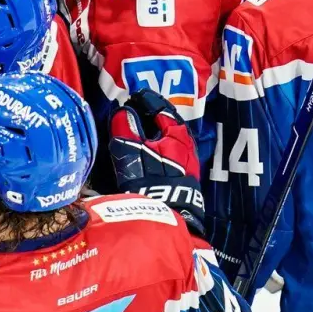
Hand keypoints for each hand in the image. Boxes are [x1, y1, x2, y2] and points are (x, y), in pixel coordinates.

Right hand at [109, 89, 205, 236]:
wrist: (169, 214)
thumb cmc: (150, 179)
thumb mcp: (131, 150)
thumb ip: (126, 127)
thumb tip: (125, 112)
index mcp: (177, 132)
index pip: (161, 107)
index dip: (146, 100)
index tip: (133, 96)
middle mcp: (186, 143)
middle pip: (168, 122)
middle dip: (152, 114)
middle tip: (134, 109)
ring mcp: (187, 160)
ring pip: (169, 137)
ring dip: (154, 131)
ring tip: (137, 128)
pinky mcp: (184, 175)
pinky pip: (170, 151)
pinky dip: (158, 144)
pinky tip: (147, 149)